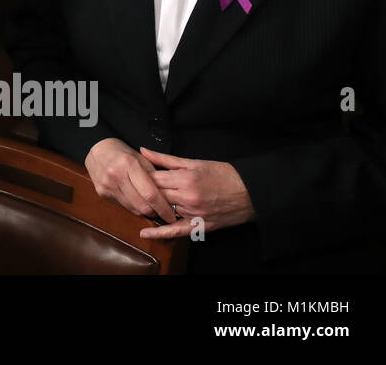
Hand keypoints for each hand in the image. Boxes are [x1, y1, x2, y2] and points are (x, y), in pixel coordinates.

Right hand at [84, 137, 174, 223]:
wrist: (97, 149)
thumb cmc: (122, 152)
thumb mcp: (141, 158)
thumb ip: (154, 176)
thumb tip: (167, 197)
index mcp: (129, 164)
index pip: (150, 193)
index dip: (163, 207)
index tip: (171, 215)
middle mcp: (116, 176)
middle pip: (141, 205)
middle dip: (155, 212)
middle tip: (162, 212)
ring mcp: (107, 185)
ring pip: (133, 209)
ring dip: (144, 210)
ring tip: (150, 205)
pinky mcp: (102, 193)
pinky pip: (123, 206)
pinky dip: (133, 206)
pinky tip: (136, 200)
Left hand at [136, 148, 254, 239]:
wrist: (249, 192)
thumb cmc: (223, 174)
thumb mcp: (194, 162)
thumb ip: (165, 159)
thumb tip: (143, 151)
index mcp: (185, 179)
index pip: (153, 180)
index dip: (142, 177)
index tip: (135, 175)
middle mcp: (188, 198)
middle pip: (156, 196)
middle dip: (145, 192)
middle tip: (136, 188)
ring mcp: (194, 213)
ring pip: (164, 211)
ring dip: (153, 207)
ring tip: (141, 202)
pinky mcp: (200, 226)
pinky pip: (177, 231)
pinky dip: (160, 232)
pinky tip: (145, 233)